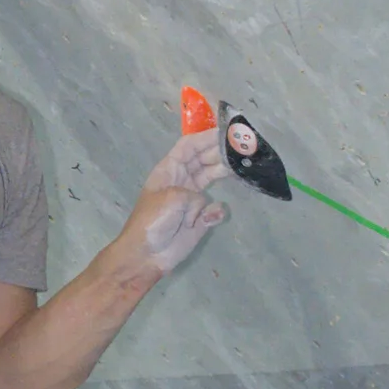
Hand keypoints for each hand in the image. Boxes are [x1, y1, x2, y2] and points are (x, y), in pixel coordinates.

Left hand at [118, 129, 227, 278]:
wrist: (145, 255)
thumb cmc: (152, 221)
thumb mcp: (172, 198)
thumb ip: (194, 194)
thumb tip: (209, 207)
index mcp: (169, 170)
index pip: (189, 146)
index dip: (206, 137)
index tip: (226, 132)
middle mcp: (181, 180)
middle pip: (203, 159)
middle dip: (220, 152)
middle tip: (242, 147)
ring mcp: (191, 199)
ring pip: (211, 178)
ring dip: (224, 173)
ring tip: (242, 167)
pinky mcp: (199, 218)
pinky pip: (213, 208)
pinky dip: (216, 210)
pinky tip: (212, 216)